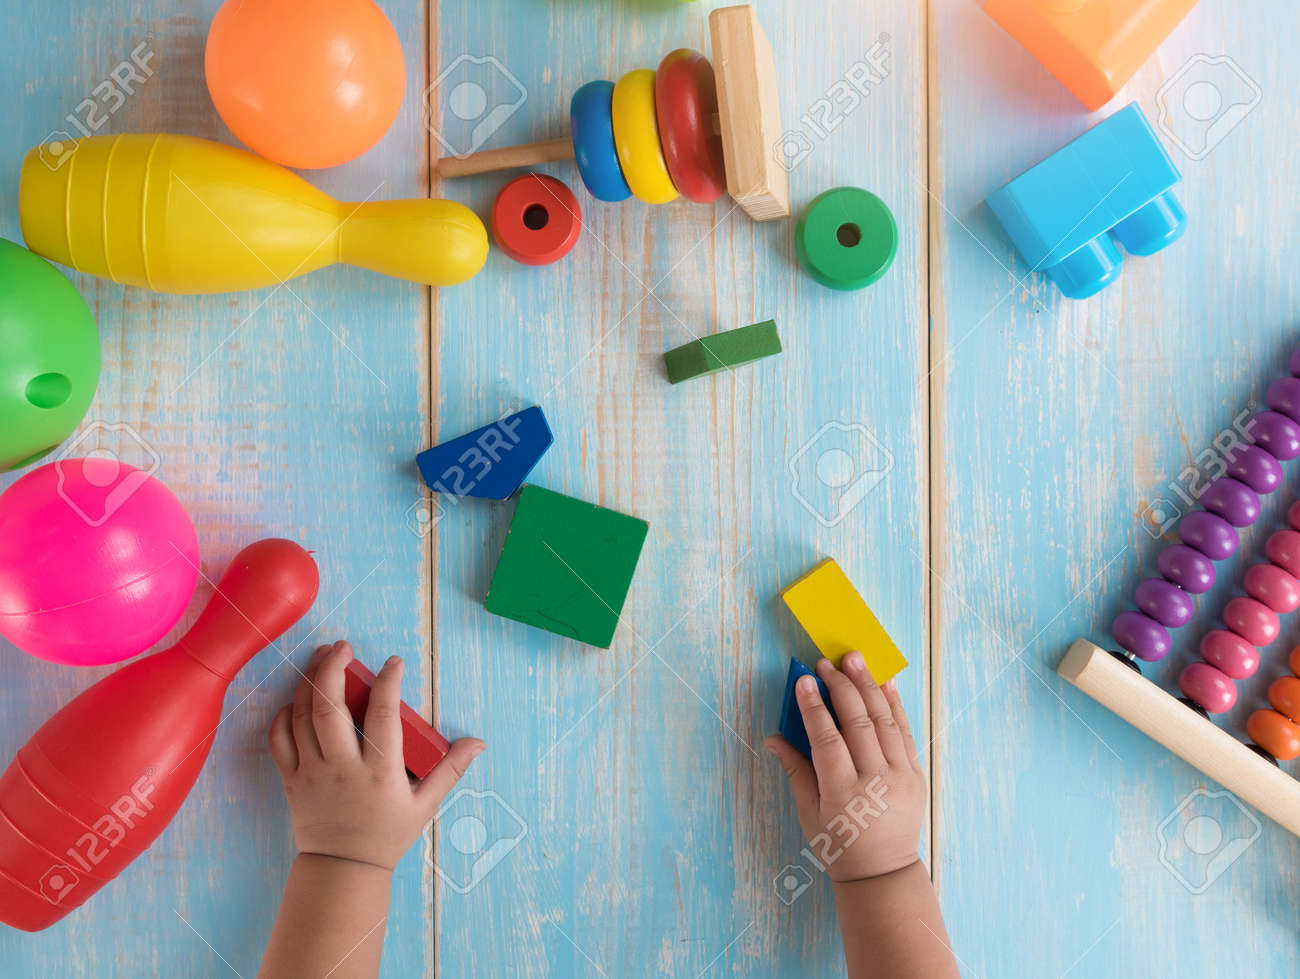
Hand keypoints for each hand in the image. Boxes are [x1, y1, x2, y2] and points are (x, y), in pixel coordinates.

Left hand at [268, 640, 484, 870]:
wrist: (342, 869)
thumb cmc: (387, 834)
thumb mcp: (426, 804)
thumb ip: (450, 769)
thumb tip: (478, 743)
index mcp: (378, 771)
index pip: (382, 715)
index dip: (388, 682)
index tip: (394, 662)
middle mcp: (342, 767)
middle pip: (328, 709)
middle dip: (332, 669)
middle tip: (342, 646)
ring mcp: (312, 773)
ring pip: (302, 718)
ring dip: (309, 682)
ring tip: (321, 658)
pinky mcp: (291, 780)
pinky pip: (279, 741)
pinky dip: (284, 715)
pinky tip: (296, 698)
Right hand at [765, 651, 925, 881]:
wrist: (882, 872)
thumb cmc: (838, 844)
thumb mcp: (808, 813)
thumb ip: (795, 771)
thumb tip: (773, 738)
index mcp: (843, 794)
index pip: (826, 740)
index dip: (814, 707)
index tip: (804, 681)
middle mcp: (876, 783)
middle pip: (858, 723)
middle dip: (842, 686)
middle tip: (828, 662)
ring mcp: (901, 777)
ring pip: (885, 721)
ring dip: (869, 686)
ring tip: (857, 660)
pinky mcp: (917, 775)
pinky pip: (906, 732)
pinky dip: (895, 705)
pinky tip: (884, 683)